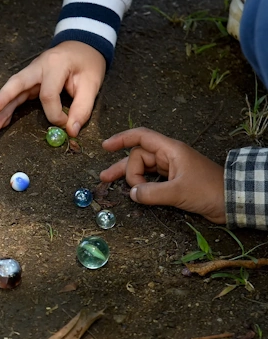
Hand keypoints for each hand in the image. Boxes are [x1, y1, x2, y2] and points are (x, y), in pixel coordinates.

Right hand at [0, 41, 105, 136]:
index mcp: (55, 64)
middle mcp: (38, 66)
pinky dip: (8, 106)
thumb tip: (71, 132)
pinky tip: (0, 120)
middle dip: (4, 98)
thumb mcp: (92, 84)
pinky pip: (16, 94)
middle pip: (18, 83)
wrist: (83, 45)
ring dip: (1, 107)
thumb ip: (82, 108)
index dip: (56, 114)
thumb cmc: (87, 63)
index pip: (48, 94)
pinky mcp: (29, 80)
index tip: (66, 123)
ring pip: (13, 89)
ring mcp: (31, 72)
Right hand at [99, 128, 225, 223]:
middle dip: (125, 170)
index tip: (105, 146)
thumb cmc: (209, 190)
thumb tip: (132, 194)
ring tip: (109, 182)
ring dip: (129, 177)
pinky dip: (140, 185)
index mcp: (170, 151)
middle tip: (107, 180)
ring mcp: (170, 169)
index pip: (141, 137)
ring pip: (142, 169)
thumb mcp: (178, 192)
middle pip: (137, 157)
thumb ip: (152, 192)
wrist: (232, 201)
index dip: (122, 139)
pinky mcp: (172, 181)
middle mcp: (168, 157)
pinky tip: (134, 192)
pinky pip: (149, 179)